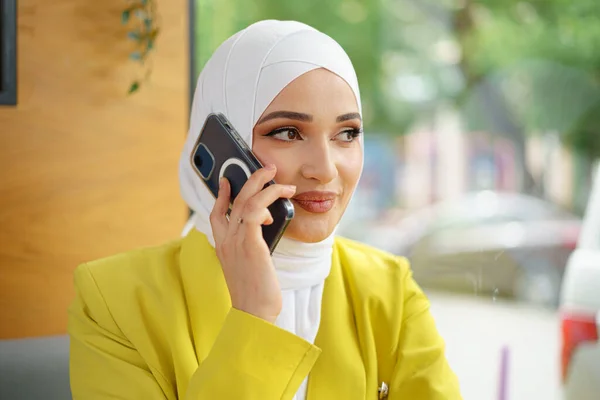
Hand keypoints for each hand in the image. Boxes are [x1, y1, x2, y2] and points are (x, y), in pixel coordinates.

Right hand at [210, 164, 295, 323]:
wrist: (255, 313)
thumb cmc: (255, 292)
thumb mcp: (248, 265)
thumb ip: (250, 245)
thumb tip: (265, 225)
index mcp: (223, 246)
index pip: (216, 214)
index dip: (221, 195)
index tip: (228, 180)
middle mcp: (226, 241)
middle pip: (235, 201)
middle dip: (251, 180)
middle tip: (266, 169)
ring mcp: (236, 242)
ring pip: (247, 203)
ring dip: (266, 187)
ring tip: (282, 182)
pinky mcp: (251, 245)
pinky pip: (255, 214)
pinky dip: (266, 203)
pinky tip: (278, 205)